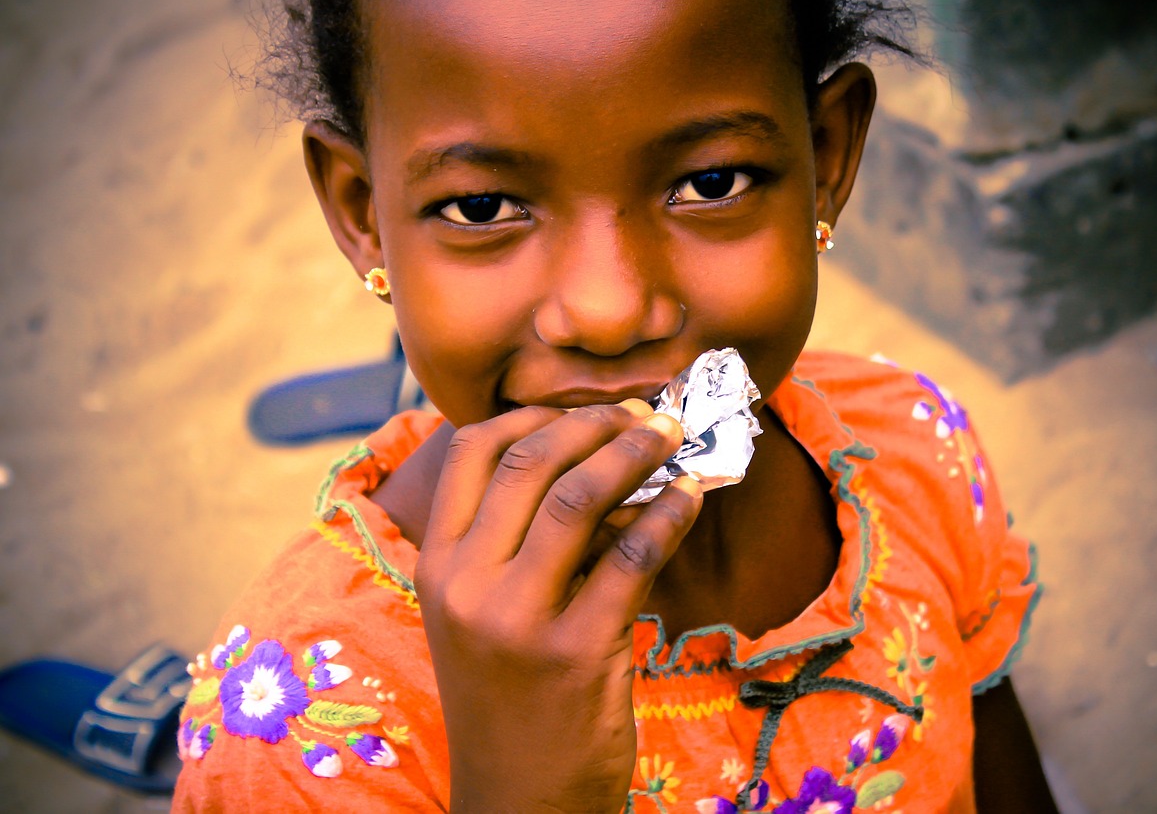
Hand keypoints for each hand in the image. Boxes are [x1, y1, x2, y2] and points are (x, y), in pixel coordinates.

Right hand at [413, 400, 701, 811]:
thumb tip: (596, 462)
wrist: (519, 801)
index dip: (534, 415)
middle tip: (642, 416)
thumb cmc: (508, 698)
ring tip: (671, 437)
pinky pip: (632, 556)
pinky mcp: (577, 650)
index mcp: (438, 566)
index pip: (474, 452)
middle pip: (530, 462)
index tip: (584, 410)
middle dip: (595, 424)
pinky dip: (669, 513)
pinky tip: (690, 496)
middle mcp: (467, 585)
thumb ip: (515, 543)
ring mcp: (518, 619)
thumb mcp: (481, 617)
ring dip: (636, 453)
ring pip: (579, 498)